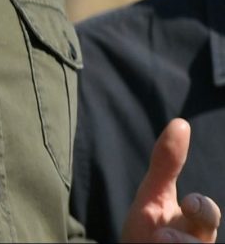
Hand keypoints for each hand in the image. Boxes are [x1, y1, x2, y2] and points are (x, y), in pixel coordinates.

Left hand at [121, 118, 219, 242]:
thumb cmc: (146, 231)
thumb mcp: (151, 198)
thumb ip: (166, 164)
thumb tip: (181, 122)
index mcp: (194, 228)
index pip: (207, 213)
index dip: (201, 207)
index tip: (188, 201)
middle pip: (205, 240)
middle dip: (188, 240)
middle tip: (164, 236)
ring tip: (156, 243)